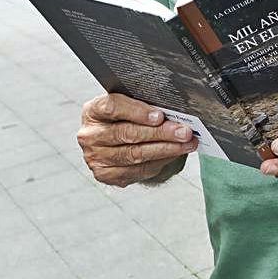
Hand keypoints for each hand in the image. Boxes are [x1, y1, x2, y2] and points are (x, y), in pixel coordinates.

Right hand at [77, 93, 197, 186]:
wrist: (114, 139)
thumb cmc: (126, 116)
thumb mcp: (131, 103)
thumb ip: (147, 105)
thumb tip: (175, 111)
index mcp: (94, 110)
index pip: (113, 108)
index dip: (137, 112)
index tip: (160, 116)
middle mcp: (90, 135)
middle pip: (127, 134)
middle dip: (161, 133)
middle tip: (184, 132)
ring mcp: (95, 157)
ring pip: (135, 155)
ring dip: (166, 149)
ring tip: (187, 144)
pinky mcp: (105, 174)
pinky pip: (137, 170)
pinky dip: (159, 162)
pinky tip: (174, 154)